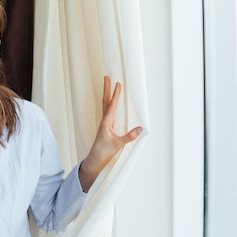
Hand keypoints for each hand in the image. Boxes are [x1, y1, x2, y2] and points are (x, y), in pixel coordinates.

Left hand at [79, 76, 142, 191]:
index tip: (118, 83)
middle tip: (106, 77)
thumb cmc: (104, 151)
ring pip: (105, 105)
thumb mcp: (118, 144)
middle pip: (105, 101)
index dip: (115, 94)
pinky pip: (107, 111)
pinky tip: (111, 103)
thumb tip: (141, 129)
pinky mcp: (105, 127)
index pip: (111, 105)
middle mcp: (104, 121)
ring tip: (107, 85)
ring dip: (106, 94)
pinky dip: (108, 103)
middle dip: (106, 89)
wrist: (95, 159)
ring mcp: (104, 123)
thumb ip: (129, 136)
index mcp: (106, 122)